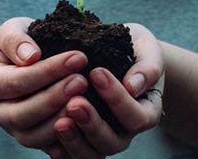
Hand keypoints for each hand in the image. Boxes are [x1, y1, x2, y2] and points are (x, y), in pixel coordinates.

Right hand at [0, 17, 89, 149]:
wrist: (17, 64)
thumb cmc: (18, 44)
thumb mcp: (12, 31)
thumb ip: (16, 40)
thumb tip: (31, 55)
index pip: (16, 81)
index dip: (48, 71)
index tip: (78, 57)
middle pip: (21, 115)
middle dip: (54, 98)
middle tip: (82, 81)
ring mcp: (12, 129)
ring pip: (33, 137)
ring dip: (61, 120)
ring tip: (86, 101)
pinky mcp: (31, 139)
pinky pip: (47, 147)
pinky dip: (66, 139)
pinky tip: (85, 122)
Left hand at [51, 23, 164, 157]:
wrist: (118, 54)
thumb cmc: (135, 49)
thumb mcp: (147, 50)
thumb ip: (147, 67)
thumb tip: (133, 86)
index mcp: (146, 111)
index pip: (136, 117)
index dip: (117, 99)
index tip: (97, 72)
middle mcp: (125, 131)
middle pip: (112, 142)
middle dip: (92, 124)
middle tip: (74, 102)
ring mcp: (103, 138)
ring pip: (92, 154)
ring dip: (75, 141)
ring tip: (60, 122)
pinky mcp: (82, 139)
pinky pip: (73, 157)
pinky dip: (63, 152)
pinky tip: (50, 143)